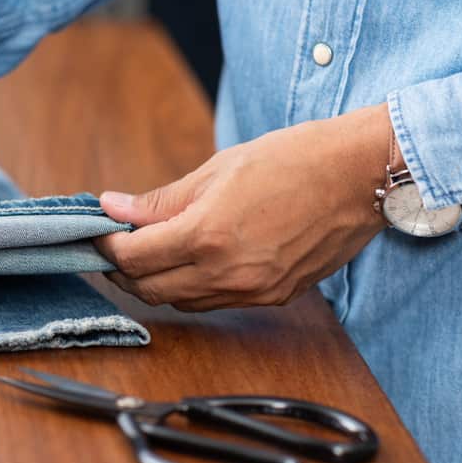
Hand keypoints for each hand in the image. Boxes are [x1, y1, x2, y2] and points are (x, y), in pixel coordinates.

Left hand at [93, 104, 391, 310]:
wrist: (361, 176)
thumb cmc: (293, 159)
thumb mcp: (217, 169)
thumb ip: (161, 199)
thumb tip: (115, 207)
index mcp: (207, 234)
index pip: (134, 257)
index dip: (108, 246)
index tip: (99, 231)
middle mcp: (227, 272)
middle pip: (150, 290)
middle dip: (125, 270)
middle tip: (117, 245)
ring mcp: (253, 290)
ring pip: (182, 303)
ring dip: (158, 282)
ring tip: (151, 252)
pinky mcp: (274, 297)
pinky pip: (216, 302)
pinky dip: (194, 287)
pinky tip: (192, 262)